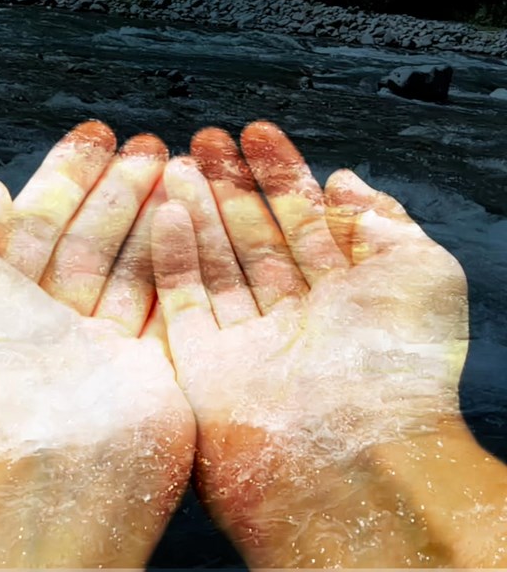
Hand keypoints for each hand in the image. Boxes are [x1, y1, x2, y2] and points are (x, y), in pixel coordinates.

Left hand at [0, 121, 194, 566]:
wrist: (44, 438)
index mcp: (3, 297)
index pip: (43, 221)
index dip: (69, 174)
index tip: (97, 137)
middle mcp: (54, 320)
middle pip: (95, 237)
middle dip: (121, 188)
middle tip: (149, 147)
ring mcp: (106, 342)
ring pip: (136, 262)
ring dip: (155, 212)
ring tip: (177, 166)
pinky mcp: (153, 361)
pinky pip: (170, 297)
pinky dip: (181, 255)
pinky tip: (191, 213)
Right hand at [152, 121, 467, 566]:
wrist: (350, 455)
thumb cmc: (398, 365)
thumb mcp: (423, 269)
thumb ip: (384, 221)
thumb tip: (350, 184)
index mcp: (343, 295)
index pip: (303, 220)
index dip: (280, 173)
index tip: (256, 133)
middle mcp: (292, 317)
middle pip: (251, 236)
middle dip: (230, 184)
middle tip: (206, 140)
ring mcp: (245, 340)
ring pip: (213, 262)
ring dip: (195, 209)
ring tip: (176, 162)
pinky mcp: (202, 364)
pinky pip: (179, 301)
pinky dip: (170, 256)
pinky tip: (165, 211)